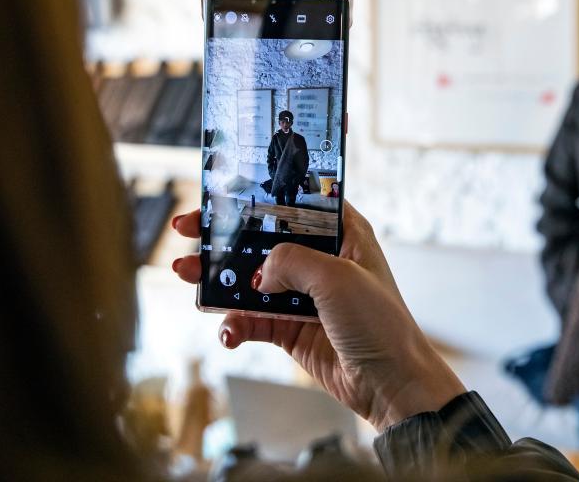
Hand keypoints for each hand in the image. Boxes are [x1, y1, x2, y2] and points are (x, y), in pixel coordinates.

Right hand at [171, 202, 464, 429]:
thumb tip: (260, 272)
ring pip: (251, 279)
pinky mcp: (292, 327)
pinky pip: (252, 320)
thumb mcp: (338, 278)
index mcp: (344, 235)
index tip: (223, 194)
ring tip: (187, 275)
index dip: (260, 197)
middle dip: (225, 237)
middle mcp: (323, 260)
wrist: (391, 384)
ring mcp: (305, 295)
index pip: (296, 204)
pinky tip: (227, 332)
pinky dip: (234, 324)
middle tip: (189, 231)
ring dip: (219, 279)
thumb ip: (292, 261)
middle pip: (264, 239)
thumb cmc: (380, 324)